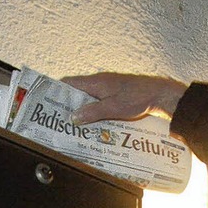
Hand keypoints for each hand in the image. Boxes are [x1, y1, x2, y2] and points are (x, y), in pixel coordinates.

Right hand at [61, 73, 187, 124]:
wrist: (160, 95)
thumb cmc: (138, 98)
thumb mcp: (113, 108)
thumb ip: (92, 112)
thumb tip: (73, 117)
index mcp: (95, 82)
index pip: (68, 83)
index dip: (56, 92)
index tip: (47, 103)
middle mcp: (100, 82)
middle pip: (77, 92)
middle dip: (68, 105)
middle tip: (60, 119)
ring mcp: (108, 88)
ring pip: (89, 98)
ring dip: (82, 109)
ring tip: (75, 124)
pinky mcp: (117, 95)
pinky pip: (100, 102)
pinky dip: (95, 110)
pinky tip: (95, 122)